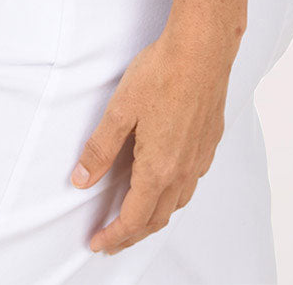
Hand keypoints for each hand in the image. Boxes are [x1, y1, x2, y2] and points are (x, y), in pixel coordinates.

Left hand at [70, 25, 236, 255]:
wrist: (202, 48)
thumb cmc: (163, 73)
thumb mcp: (120, 110)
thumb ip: (100, 149)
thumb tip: (82, 179)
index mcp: (158, 168)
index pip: (134, 219)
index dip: (114, 236)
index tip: (98, 243)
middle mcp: (183, 170)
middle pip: (157, 218)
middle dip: (132, 234)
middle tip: (112, 239)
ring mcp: (199, 157)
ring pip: (178, 202)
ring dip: (155, 216)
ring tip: (137, 216)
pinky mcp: (209, 141)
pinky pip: (192, 182)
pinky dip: (174, 194)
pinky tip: (166, 180)